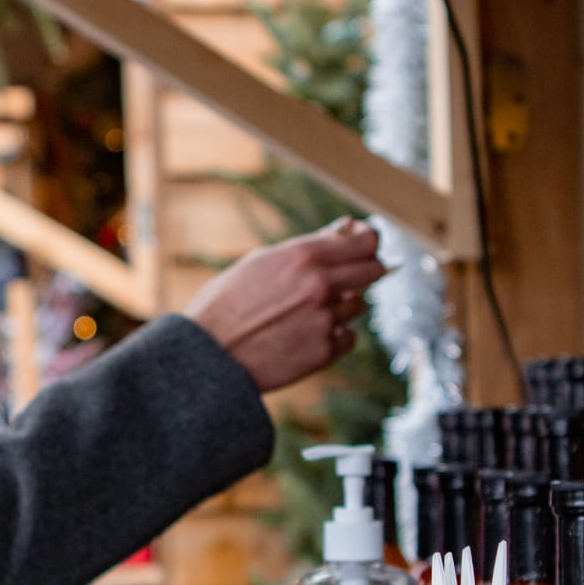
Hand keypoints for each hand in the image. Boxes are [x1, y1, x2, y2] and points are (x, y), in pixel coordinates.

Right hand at [184, 217, 385, 392]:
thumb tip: (345, 230)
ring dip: (343, 305)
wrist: (208, 354)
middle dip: (364, 270)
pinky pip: (348, 337)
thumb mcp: (261, 261)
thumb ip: (308, 245)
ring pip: (359, 305)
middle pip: (375, 270)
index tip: (362, 245)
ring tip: (308, 311)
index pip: (367, 241)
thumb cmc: (227, 302)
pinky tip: (306, 334)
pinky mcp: (324, 351)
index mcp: (304, 256)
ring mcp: (325, 320)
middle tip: (346, 276)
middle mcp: (320, 285)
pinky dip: (334, 335)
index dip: (368, 241)